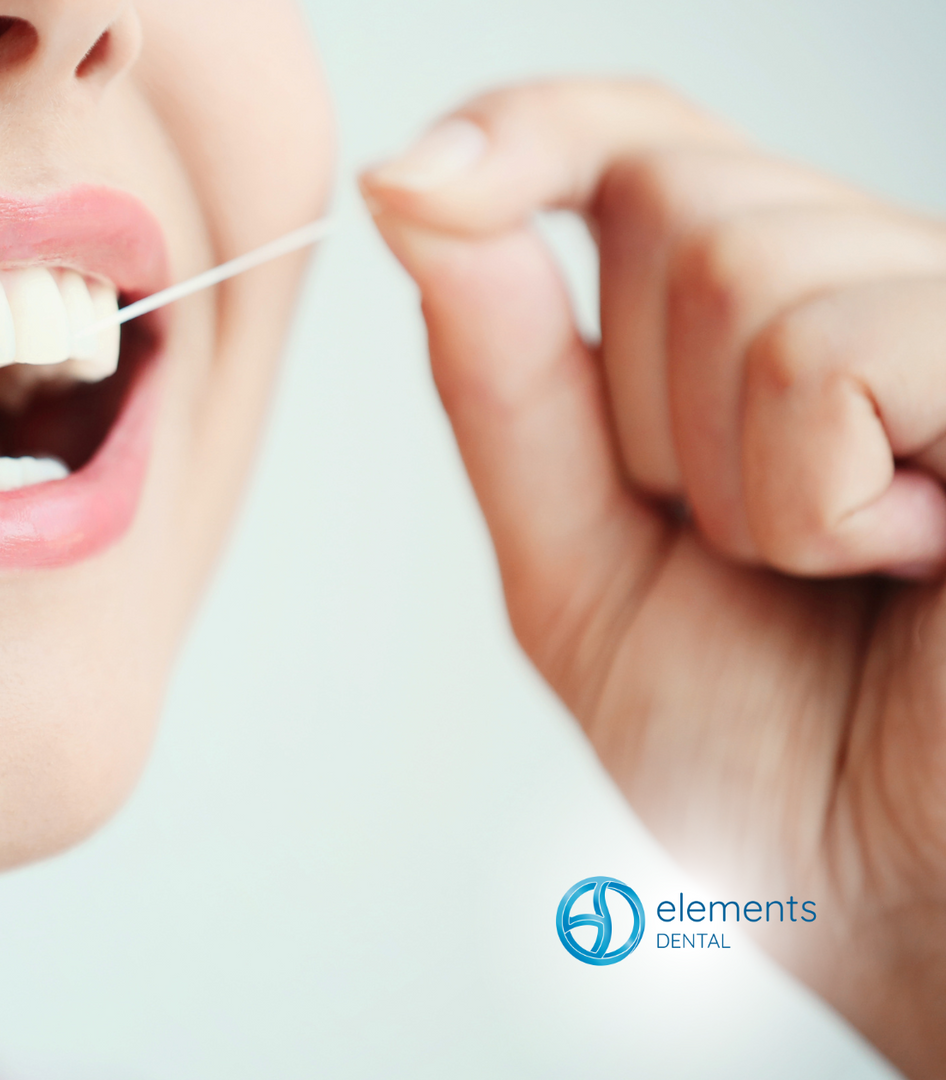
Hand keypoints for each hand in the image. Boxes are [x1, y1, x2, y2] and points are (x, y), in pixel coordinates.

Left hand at [365, 80, 945, 1073]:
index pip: (644, 137)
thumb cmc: (765, 755)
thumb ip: (505, 380)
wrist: (893, 910)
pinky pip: (835, 351)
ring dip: (729, 476)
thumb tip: (418, 193)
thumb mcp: (576, 558)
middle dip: (641, 406)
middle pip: (673, 194)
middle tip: (747, 546)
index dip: (530, 130)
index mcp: (780, 311)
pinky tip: (908, 561)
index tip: (412, 183)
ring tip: (837, 569)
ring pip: (743, 269)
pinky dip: (813, 497)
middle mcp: (891, 280)